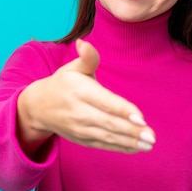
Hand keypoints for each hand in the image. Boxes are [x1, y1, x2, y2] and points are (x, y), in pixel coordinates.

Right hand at [17, 39, 155, 153]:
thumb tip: (84, 42)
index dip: (123, 110)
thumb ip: (87, 57)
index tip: (140, 117)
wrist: (40, 108)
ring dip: (130, 142)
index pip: (105, 102)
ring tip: (149, 144)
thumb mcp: (73, 67)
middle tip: (152, 136)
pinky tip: (137, 148)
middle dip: (131, 130)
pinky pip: (103, 145)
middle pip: (109, 122)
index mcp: (80, 92)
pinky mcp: (82, 140)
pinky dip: (120, 147)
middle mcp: (79, 112)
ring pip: (108, 136)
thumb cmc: (64, 83)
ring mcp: (80, 129)